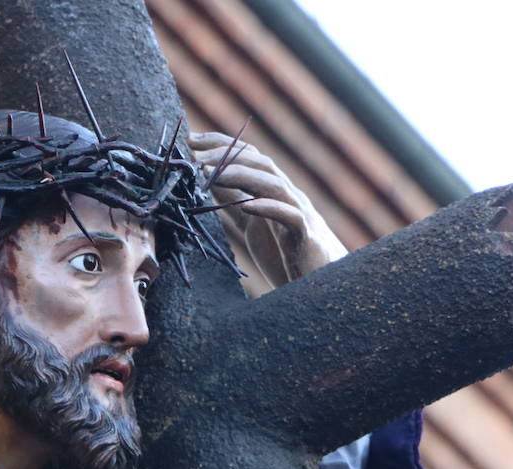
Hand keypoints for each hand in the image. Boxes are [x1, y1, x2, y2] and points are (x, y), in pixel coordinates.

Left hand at [190, 131, 348, 290]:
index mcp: (274, 192)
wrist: (322, 285)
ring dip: (240, 176)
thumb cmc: (287, 255)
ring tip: (210, 174)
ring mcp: (300, 214)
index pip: (249, 157)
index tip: (191, 139)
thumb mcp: (252, 225)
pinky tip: (247, 206)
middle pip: (260, 163)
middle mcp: (288, 196)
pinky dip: (269, 209)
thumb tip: (209, 183)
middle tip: (196, 154)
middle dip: (226, 154)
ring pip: (273, 184)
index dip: (221, 144)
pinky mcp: (307, 238)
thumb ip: (235, 204)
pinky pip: (290, 217)